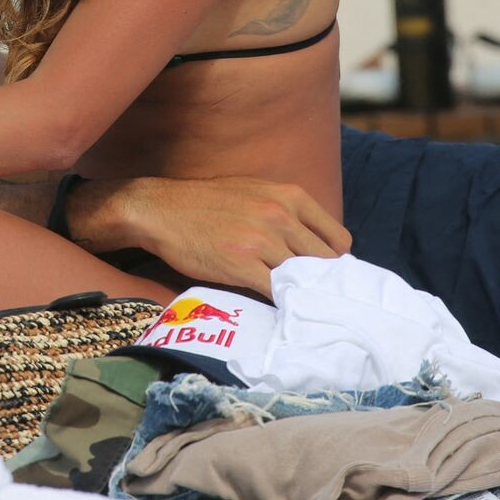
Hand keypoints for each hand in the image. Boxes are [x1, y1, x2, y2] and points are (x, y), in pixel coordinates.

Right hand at [112, 174, 352, 294]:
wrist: (161, 210)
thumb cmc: (207, 203)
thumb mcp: (256, 191)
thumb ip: (287, 212)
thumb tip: (312, 243)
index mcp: (290, 196)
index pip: (339, 239)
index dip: (334, 261)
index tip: (323, 274)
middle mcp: (281, 216)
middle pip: (326, 262)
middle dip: (320, 281)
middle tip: (310, 293)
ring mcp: (262, 241)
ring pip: (302, 278)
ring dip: (300, 293)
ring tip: (296, 303)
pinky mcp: (241, 265)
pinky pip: (276, 291)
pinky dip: (280, 302)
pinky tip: (276, 307)